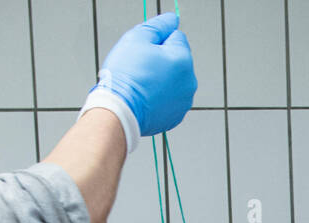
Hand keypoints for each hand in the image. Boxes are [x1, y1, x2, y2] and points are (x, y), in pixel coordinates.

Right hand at [95, 12, 196, 137]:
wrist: (119, 111)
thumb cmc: (126, 77)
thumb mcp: (138, 38)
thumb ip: (158, 25)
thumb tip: (172, 19)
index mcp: (183, 59)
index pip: (175, 36)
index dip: (157, 40)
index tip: (144, 51)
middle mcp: (189, 81)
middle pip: (176, 60)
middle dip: (161, 60)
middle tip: (141, 68)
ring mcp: (184, 101)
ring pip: (173, 80)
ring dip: (161, 79)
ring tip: (142, 84)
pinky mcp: (176, 116)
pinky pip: (169, 99)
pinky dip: (159, 97)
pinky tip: (145, 97)